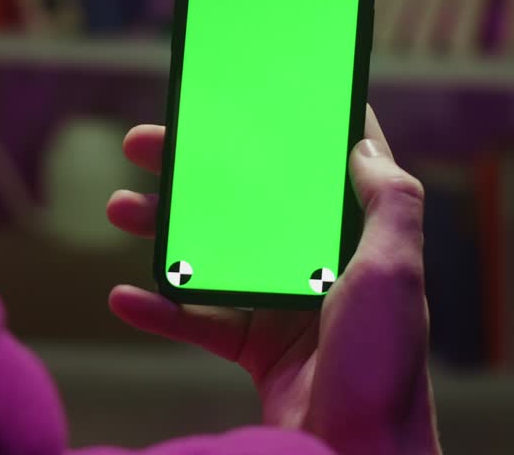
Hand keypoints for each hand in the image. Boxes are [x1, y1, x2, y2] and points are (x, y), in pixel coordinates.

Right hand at [107, 106, 439, 454]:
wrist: (356, 452)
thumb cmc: (385, 368)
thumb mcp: (395, 274)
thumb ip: (389, 204)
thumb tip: (363, 143)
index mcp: (352, 240)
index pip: (317, 168)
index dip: (284, 127)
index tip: (246, 94)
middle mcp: (315, 265)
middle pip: (244, 202)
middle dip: (191, 171)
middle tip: (144, 144)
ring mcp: (281, 306)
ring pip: (211, 253)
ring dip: (161, 230)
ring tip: (118, 209)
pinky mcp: (254, 349)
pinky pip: (196, 320)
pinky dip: (159, 309)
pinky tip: (123, 296)